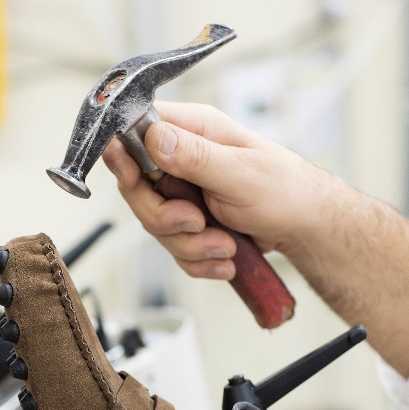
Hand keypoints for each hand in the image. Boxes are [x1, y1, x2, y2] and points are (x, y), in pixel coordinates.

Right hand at [102, 101, 329, 279]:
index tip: (131, 177)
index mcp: (193, 131)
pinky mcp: (189, 224)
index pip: (136, 132)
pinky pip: (174, 249)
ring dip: (191, 246)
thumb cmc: (285, 190)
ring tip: (226, 244)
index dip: (123, 156)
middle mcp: (182, 160)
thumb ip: (195, 156)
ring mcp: (184, 194)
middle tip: (198, 223)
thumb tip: (154, 136)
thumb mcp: (240, 172)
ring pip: (156, 226)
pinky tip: (226, 256)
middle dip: (165, 218)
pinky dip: (200, 261)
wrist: (303, 228)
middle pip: (137, 191)